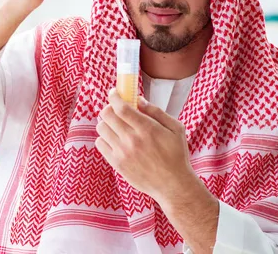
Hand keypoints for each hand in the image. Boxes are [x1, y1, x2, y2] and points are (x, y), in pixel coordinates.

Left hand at [96, 89, 198, 204]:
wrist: (173, 185)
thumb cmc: (177, 155)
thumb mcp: (175, 129)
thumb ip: (156, 112)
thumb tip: (138, 100)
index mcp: (146, 129)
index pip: (121, 107)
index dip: (114, 96)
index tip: (114, 93)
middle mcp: (131, 140)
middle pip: (107, 115)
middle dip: (109, 107)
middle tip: (115, 109)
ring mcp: (122, 153)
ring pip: (101, 128)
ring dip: (106, 122)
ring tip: (115, 125)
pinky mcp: (116, 164)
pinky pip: (100, 143)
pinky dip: (104, 137)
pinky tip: (114, 139)